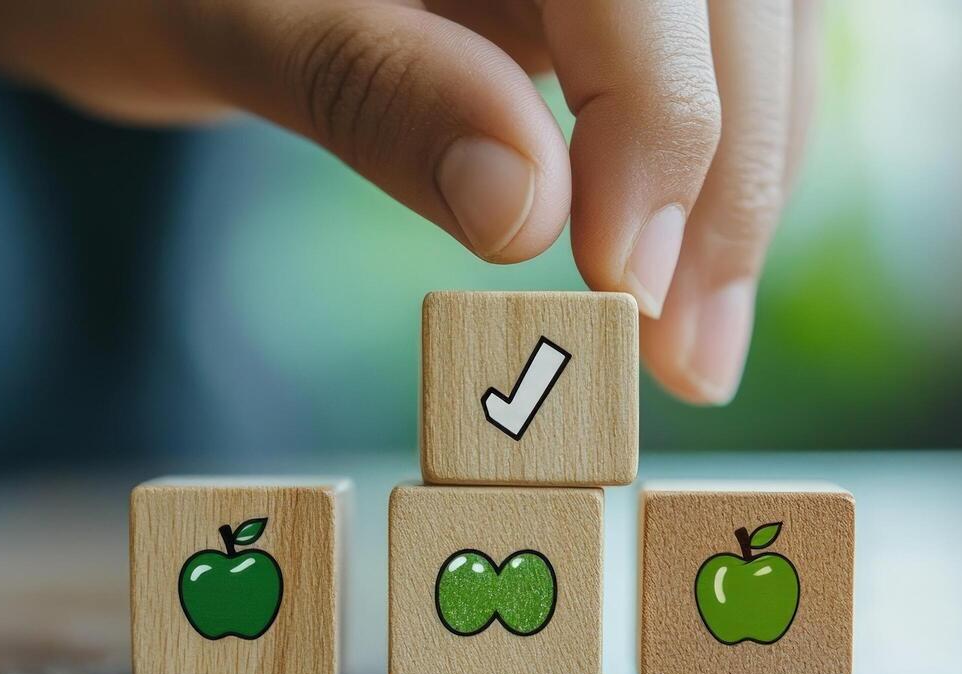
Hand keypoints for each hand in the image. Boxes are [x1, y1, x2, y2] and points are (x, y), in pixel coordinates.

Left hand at [0, 0, 816, 402]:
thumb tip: (531, 206)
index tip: (626, 283)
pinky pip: (687, 59)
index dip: (664, 124)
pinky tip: (673, 264)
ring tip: (695, 340)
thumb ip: (374, 89)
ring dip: (737, 184)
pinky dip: (695, 165)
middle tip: (689, 351)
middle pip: (735, 5)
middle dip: (729, 175)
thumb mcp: (221, 23)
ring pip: (740, 34)